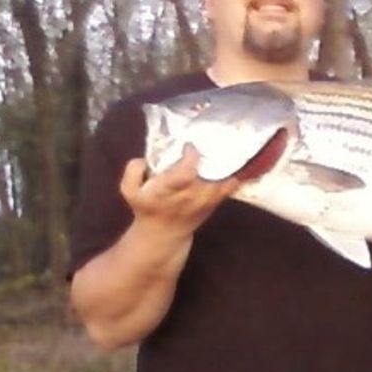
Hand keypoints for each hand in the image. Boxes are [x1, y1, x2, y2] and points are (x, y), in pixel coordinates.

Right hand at [119, 144, 240, 239]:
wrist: (163, 233)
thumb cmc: (147, 208)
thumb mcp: (129, 192)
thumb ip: (132, 172)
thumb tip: (142, 159)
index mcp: (170, 190)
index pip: (186, 173)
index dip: (191, 157)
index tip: (189, 145)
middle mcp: (191, 195)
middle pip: (210, 173)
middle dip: (214, 155)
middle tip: (213, 138)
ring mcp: (206, 199)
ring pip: (224, 178)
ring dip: (228, 161)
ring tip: (228, 143)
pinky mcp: (216, 201)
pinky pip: (231, 186)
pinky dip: (238, 173)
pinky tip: (241, 158)